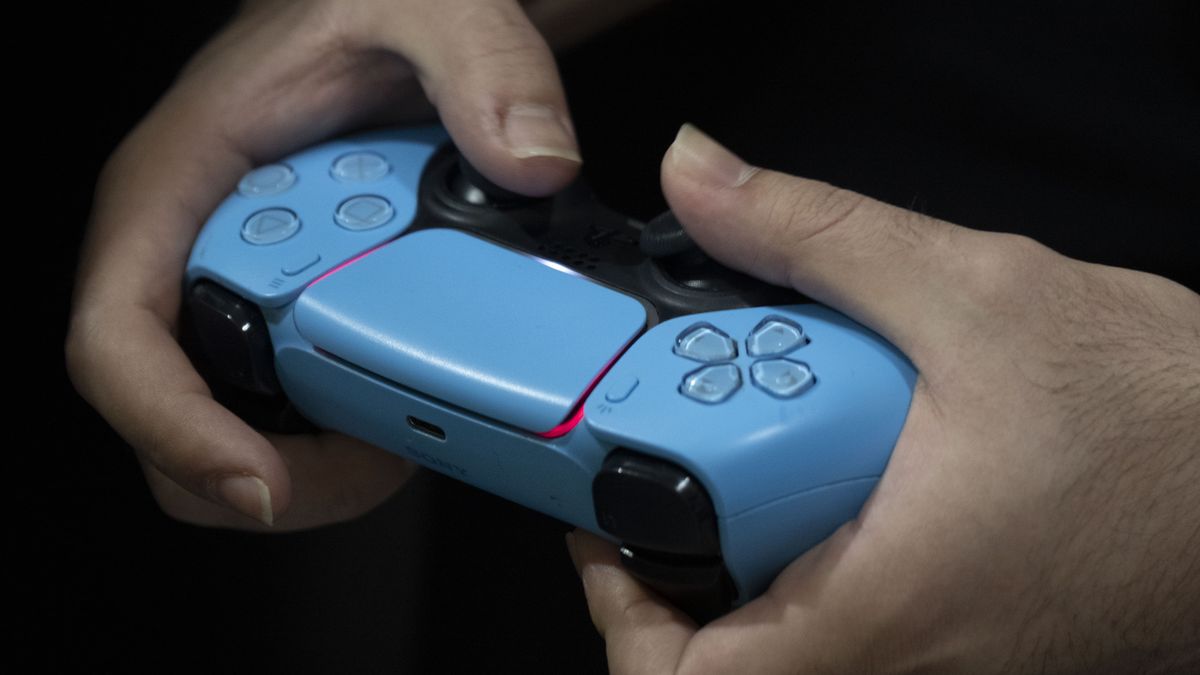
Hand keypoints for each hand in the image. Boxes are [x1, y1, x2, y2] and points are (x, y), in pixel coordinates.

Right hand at [65, 0, 656, 528]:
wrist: (393, 15)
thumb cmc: (366, 7)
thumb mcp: (427, 7)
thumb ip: (485, 67)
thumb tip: (532, 161)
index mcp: (181, 183)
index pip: (119, 335)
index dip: (172, 426)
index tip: (256, 479)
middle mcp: (194, 250)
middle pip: (175, 414)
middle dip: (267, 472)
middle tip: (375, 465)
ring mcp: (242, 288)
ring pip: (236, 426)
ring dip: (316, 465)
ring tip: (403, 440)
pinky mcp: (293, 309)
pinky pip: (292, 403)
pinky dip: (345, 434)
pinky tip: (410, 409)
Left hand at [569, 125, 1199, 672]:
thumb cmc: (1158, 416)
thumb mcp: (974, 294)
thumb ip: (814, 234)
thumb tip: (696, 178)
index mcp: (883, 609)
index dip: (622, 619)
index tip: (604, 533)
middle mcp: (905, 661)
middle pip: (725, 667)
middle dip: (670, 577)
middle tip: (660, 480)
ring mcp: (938, 662)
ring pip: (786, 650)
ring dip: (737, 567)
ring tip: (742, 470)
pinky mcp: (965, 644)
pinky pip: (848, 630)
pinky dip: (805, 565)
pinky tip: (829, 482)